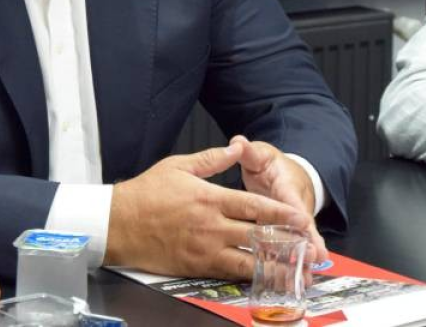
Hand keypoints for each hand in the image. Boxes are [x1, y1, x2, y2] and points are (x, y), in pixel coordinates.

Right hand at [106, 143, 309, 278]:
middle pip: (257, 236)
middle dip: (286, 243)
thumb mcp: (177, 166)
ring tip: (294, 269)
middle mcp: (211, 226)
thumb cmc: (145, 194)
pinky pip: (227, 273)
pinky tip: (262, 277)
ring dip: (272, 265)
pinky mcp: (195, 267)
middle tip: (308, 249)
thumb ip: (211, 158)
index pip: (255, 207)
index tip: (300, 218)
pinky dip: (247, 275)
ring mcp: (204, 249)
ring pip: (247, 260)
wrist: (118, 224)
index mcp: (209, 198)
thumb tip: (235, 147)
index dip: (281, 214)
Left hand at [231, 135, 327, 267]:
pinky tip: (291, 282)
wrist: (285, 175)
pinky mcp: (285, 235)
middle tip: (312, 260)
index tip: (304, 223)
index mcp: (287, 187)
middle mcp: (294, 209)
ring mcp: (292, 225)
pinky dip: (291, 266)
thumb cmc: (272, 166)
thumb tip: (238, 143)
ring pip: (298, 244)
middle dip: (308, 244)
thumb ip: (250, 151)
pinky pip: (288, 251)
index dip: (298, 213)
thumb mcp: (261, 155)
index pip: (293, 201)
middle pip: (303, 228)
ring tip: (304, 279)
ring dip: (302, 260)